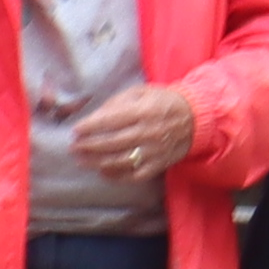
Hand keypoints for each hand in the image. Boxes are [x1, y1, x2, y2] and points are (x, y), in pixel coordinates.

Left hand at [69, 83, 204, 188]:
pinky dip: (116, 176)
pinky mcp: (157, 165)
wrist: (195, 119)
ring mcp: (153, 152)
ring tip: (81, 160)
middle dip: (89, 146)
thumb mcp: (141, 92)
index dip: (90, 127)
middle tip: (73, 147)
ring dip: (97, 162)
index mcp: (142, 112)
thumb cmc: (163, 102)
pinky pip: (134, 175)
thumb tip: (96, 116)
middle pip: (112, 143)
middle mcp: (147, 133)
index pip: (110, 121)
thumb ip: (118, 102)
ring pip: (120, 161)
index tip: (75, 130)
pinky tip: (102, 172)